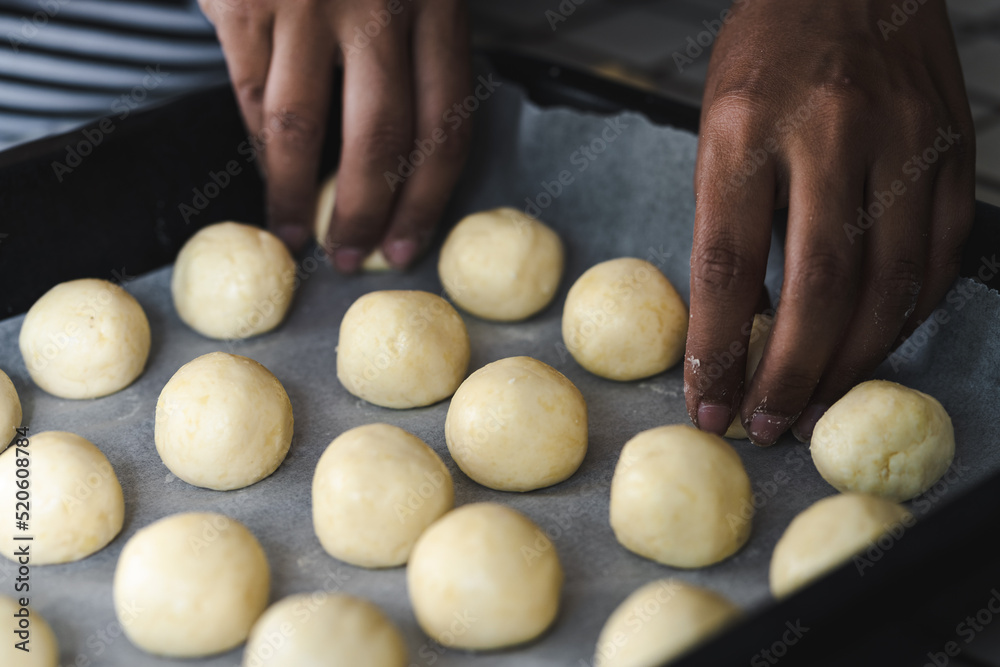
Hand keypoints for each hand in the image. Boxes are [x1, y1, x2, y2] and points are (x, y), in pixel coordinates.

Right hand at [199, 0, 471, 270]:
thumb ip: (418, 53)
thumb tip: (410, 162)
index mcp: (436, 4)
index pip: (446, 126)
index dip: (428, 199)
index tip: (409, 243)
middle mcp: (379, 6)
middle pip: (382, 141)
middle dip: (367, 214)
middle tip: (353, 256)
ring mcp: (307, 3)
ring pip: (303, 129)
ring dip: (298, 195)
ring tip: (297, 234)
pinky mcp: (245, 3)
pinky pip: (253, 95)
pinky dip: (260, 146)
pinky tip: (269, 174)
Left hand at [684, 0, 974, 444]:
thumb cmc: (767, 52)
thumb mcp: (717, 126)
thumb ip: (730, 220)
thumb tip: (740, 319)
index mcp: (745, 128)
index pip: (726, 264)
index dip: (717, 349)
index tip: (707, 402)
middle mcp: (829, 135)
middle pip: (817, 288)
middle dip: (792, 375)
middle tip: (769, 424)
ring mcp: (902, 140)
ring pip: (888, 284)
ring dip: (852, 360)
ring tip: (818, 400)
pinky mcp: (950, 148)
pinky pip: (936, 256)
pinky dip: (905, 314)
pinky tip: (875, 342)